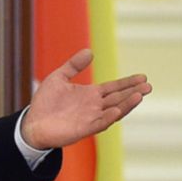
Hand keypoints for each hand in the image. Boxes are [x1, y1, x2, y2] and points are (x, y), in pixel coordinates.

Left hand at [21, 49, 151, 150]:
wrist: (33, 123)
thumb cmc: (45, 103)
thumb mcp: (58, 77)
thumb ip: (74, 65)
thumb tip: (90, 51)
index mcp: (91, 95)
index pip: (114, 88)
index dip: (128, 82)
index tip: (143, 77)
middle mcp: (95, 106)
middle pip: (119, 98)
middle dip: (134, 92)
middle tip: (148, 86)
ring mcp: (91, 118)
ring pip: (114, 110)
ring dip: (127, 104)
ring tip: (139, 96)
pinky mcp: (84, 129)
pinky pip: (100, 123)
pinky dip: (109, 117)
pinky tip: (118, 110)